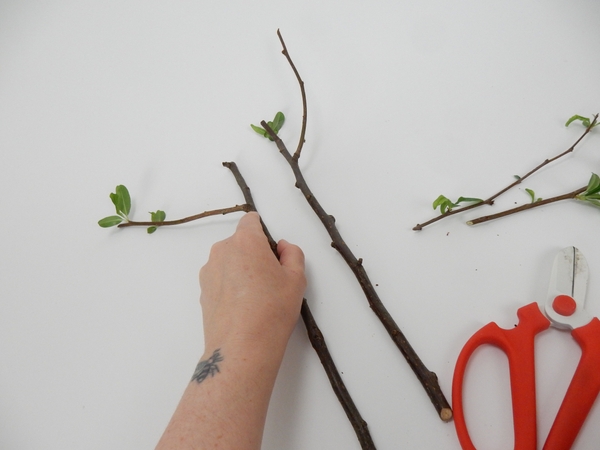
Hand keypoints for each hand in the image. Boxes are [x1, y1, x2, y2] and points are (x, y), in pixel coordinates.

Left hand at [199, 212, 305, 351]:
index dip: (264, 233)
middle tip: (272, 279)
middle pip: (240, 242)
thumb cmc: (272, 310)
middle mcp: (222, 251)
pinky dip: (231, 286)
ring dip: (242, 270)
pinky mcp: (202, 291)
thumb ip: (293, 254)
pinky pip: (220, 279)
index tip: (274, 252)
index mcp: (245, 241)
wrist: (242, 347)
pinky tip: (243, 307)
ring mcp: (209, 271)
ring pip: (229, 261)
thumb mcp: (296, 279)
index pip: (251, 221)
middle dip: (255, 254)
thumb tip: (282, 247)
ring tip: (257, 297)